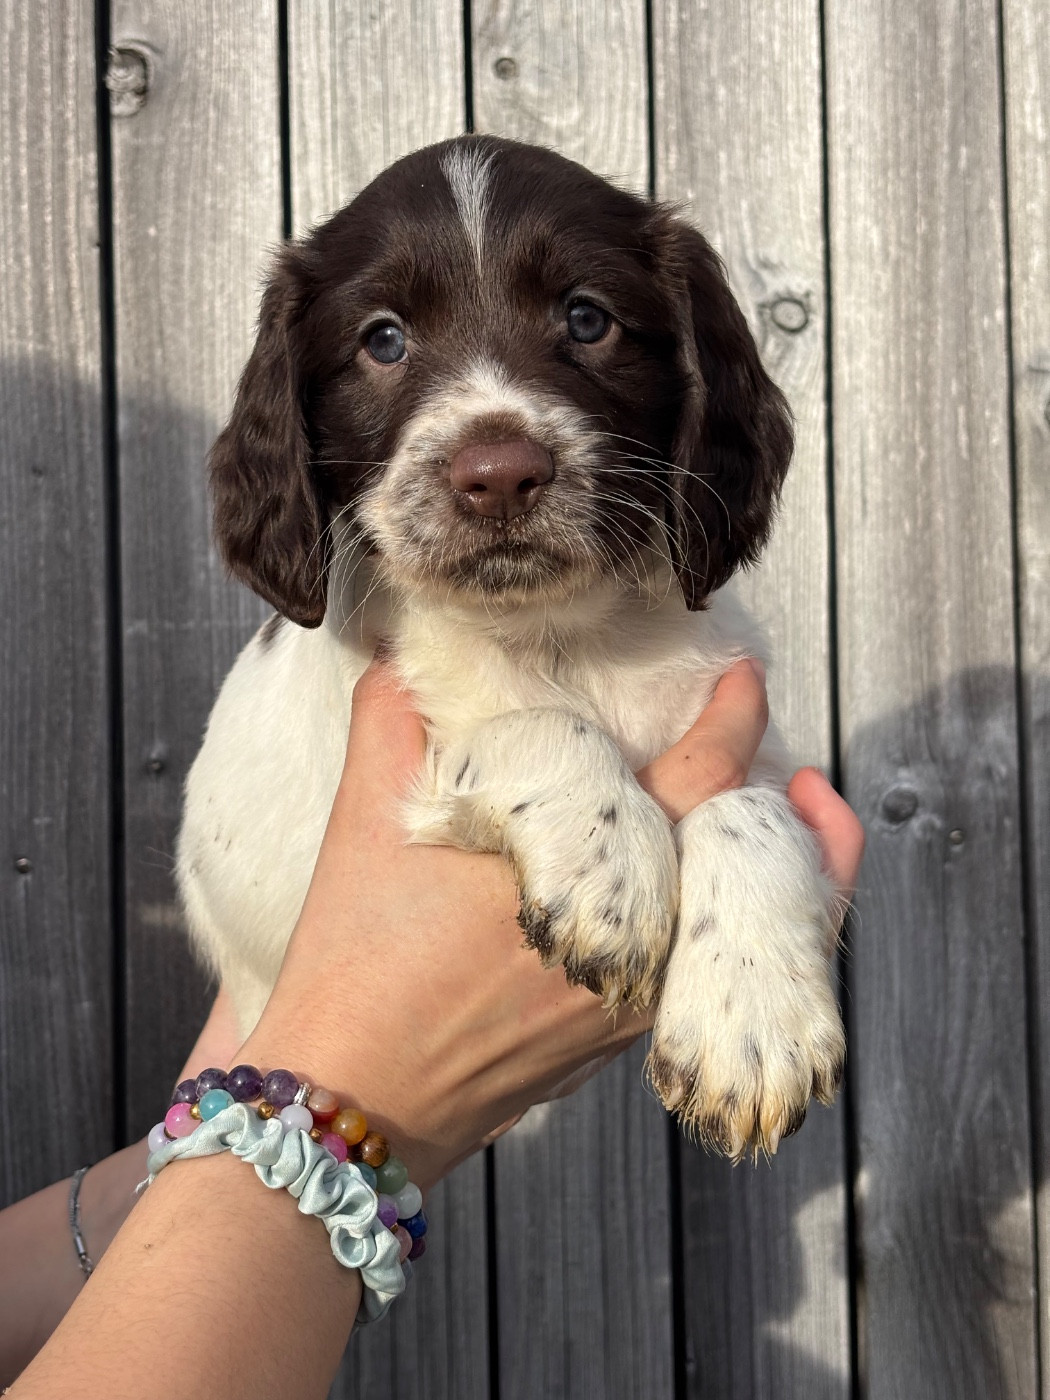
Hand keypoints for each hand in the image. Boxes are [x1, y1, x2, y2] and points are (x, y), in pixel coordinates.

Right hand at [238, 658, 862, 1190]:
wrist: (350, 1102)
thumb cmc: (356, 964)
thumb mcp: (364, 824)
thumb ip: (392, 718)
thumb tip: (397, 655)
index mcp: (590, 872)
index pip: (704, 777)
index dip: (736, 718)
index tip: (744, 680)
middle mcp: (640, 944)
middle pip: (759, 863)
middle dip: (791, 807)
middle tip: (786, 761)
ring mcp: (638, 1004)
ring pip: (747, 931)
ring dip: (771, 871)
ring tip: (777, 821)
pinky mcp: (619, 1046)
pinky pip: (702, 975)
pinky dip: (719, 925)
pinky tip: (688, 895)